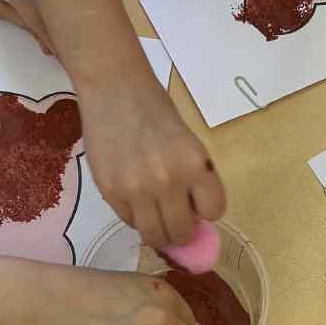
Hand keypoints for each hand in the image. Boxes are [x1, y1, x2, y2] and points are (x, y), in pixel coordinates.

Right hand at [81, 82, 225, 250]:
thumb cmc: (156, 110)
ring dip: (159, 233)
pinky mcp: (111, 192)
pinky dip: (135, 217)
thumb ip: (193, 178)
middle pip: (182, 233)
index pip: (214, 212)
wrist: (114, 89)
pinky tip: (134, 198)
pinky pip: (129, 222)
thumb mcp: (189, 142)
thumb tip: (193, 217)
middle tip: (176, 220)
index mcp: (196, 165)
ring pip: (154, 236)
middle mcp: (169, 181)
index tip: (197, 204)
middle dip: (183, 231)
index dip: (206, 211)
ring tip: (156, 217)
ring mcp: (137, 190)